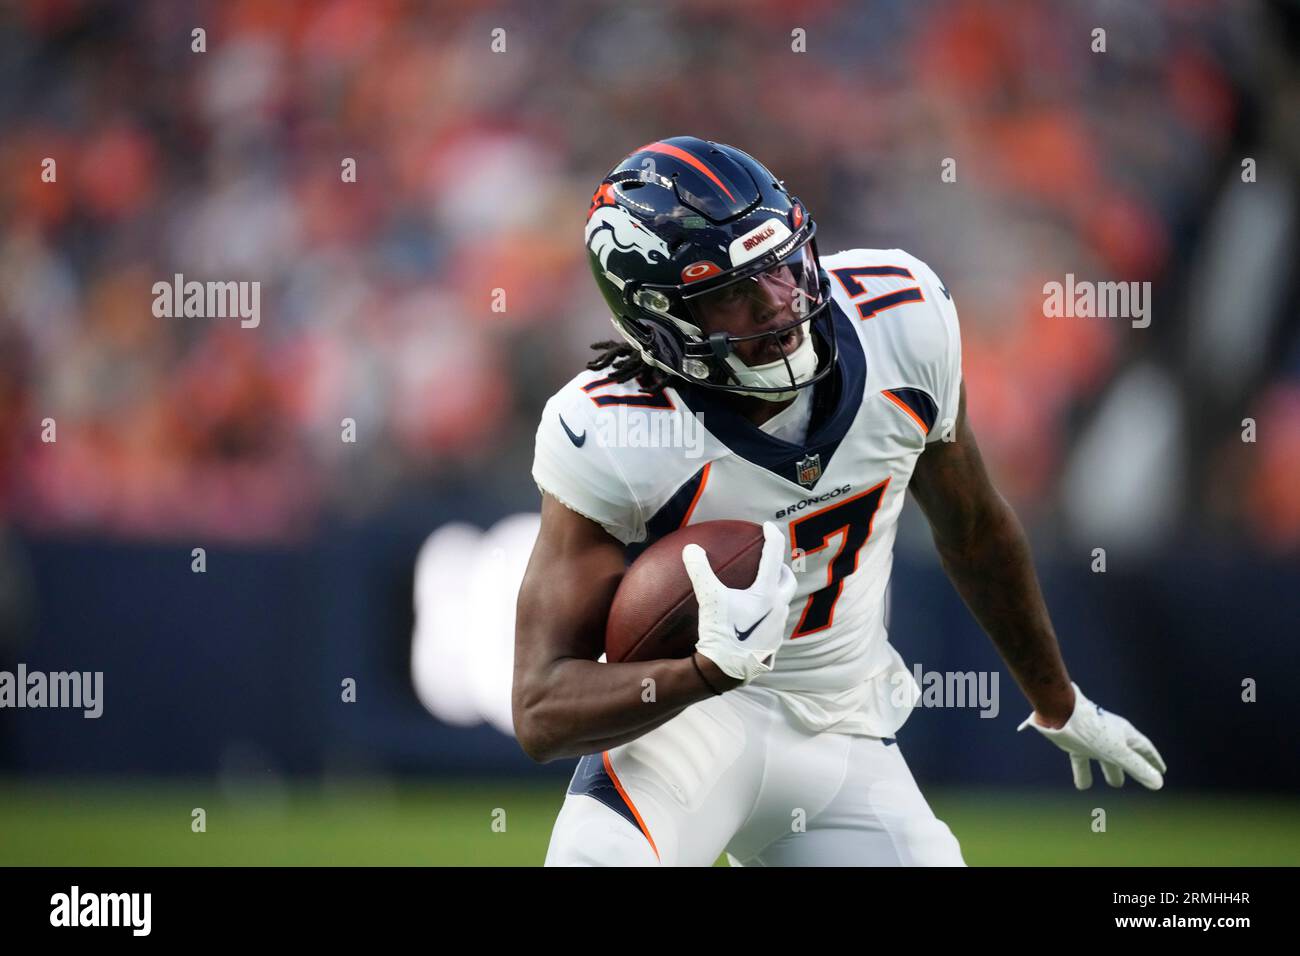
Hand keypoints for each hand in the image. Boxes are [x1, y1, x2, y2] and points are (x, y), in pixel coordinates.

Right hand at [683, 521, 796, 684]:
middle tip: (770, 563)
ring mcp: (778, 627)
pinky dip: (768, 613)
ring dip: (776, 592)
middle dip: (781, 568)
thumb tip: (690, 548)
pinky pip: (775, 622)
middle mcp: (779, 607)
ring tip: (760, 590)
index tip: (768, 527)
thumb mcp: (709, 599)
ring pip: (783, 602)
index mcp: (766, 592)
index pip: (773, 556)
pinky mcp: (773, 643)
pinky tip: (753, 618)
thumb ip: (700, 571)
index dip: (772, 537)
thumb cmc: (721, 632)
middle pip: (788, 580)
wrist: (727, 669)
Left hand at [1017, 682, 1166, 789]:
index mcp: (1124, 734)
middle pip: (1125, 753)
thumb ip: (1137, 768)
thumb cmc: (1092, 730)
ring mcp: (1091, 738)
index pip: (1144, 749)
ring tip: (1115, 784)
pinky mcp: (1074, 742)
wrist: (1059, 713)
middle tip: (1142, 778)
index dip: (1153, 760)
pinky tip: (1082, 786)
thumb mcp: (1117, 752)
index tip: (1161, 770)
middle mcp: (1109, 735)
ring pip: (1104, 757)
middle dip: (1133, 766)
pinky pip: (1082, 761)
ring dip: (1110, 770)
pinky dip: (1084, 773)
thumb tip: (1159, 784)